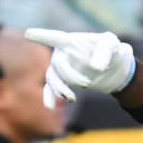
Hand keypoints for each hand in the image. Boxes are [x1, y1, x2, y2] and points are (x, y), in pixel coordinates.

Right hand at [22, 27, 136, 109]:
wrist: (114, 69)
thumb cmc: (112, 51)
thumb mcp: (114, 47)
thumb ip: (105, 53)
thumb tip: (96, 68)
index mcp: (72, 41)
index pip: (55, 37)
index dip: (42, 36)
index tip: (28, 34)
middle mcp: (62, 53)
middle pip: (57, 64)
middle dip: (69, 76)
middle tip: (86, 84)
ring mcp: (61, 68)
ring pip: (51, 78)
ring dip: (59, 89)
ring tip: (72, 99)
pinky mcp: (63, 82)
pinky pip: (50, 89)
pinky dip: (49, 97)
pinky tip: (50, 108)